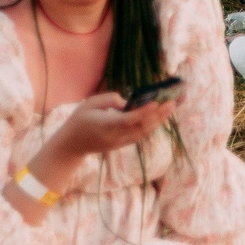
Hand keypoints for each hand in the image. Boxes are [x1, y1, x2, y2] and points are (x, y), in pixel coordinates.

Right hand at [43, 91, 176, 172]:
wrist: (72, 145)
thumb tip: (129, 102)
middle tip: (172, 102)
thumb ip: (110, 99)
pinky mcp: (122, 144)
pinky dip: (151, 125)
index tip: (155, 103)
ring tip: (170, 107)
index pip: (127, 120)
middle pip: (140, 127)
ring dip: (158, 120)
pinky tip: (160, 116)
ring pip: (143, 132)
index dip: (143, 112)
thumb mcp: (90, 103)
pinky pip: (140, 135)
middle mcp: (115, 136)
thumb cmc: (79, 120)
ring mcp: (119, 142)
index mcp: (105, 125)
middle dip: (158, 115)